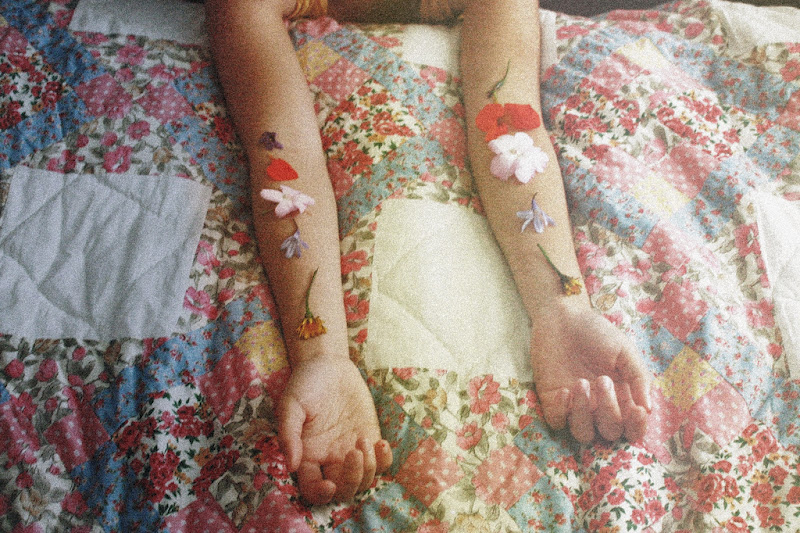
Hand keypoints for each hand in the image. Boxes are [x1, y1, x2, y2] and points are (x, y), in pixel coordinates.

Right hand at [278, 356, 392, 504]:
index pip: (313, 489)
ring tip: (363, 439)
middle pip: (343, 491)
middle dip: (352, 480)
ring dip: (368, 469)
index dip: (321, 494)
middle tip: (353, 453)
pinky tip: (381, 443)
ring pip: (365, 481)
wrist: (328, 364)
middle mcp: (329, 460)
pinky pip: (382, 463)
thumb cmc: (305, 383)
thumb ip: (289, 433)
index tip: (329, 484)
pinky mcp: (369, 439)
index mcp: (307, 456)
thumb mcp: (291, 404)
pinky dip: (385, 460)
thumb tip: (291, 465)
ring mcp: (351, 451)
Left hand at [529, 300, 651, 442]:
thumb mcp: (624, 350)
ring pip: (583, 434)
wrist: (563, 318)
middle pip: (609, 433)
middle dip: (609, 411)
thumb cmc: (597, 333)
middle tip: (603, 379)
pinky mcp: (552, 401)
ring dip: (583, 414)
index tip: (637, 410)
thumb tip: (649, 409)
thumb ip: (638, 377)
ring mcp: (575, 406)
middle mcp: (600, 407)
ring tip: (581, 382)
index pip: (632, 429)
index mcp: (622, 398)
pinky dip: (561, 412)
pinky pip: (557, 422)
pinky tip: (564, 390)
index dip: (637, 427)